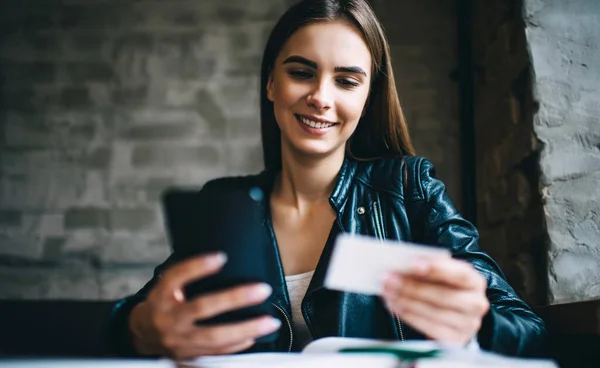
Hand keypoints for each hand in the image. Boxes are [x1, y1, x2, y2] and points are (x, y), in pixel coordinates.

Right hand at [128, 253, 280, 358]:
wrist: (143, 335)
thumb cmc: (162, 304)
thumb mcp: (166, 286)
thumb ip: (187, 276)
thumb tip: (222, 259)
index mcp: (160, 296)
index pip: (175, 277)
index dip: (197, 267)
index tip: (221, 257)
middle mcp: (168, 318)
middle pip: (202, 307)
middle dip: (234, 298)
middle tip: (262, 289)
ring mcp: (179, 340)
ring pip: (215, 336)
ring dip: (246, 328)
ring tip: (270, 322)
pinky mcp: (188, 356)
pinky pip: (216, 352)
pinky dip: (237, 345)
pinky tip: (255, 336)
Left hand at [382, 257, 488, 345]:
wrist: (454, 315)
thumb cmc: (444, 288)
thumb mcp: (441, 274)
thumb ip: (428, 267)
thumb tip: (405, 263)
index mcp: (475, 282)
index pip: (459, 274)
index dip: (437, 268)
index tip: (413, 263)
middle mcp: (476, 304)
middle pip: (443, 296)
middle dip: (413, 287)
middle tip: (390, 279)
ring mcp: (468, 325)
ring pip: (433, 313)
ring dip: (406, 301)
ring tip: (388, 292)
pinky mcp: (455, 340)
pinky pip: (429, 328)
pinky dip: (409, 316)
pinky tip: (394, 306)